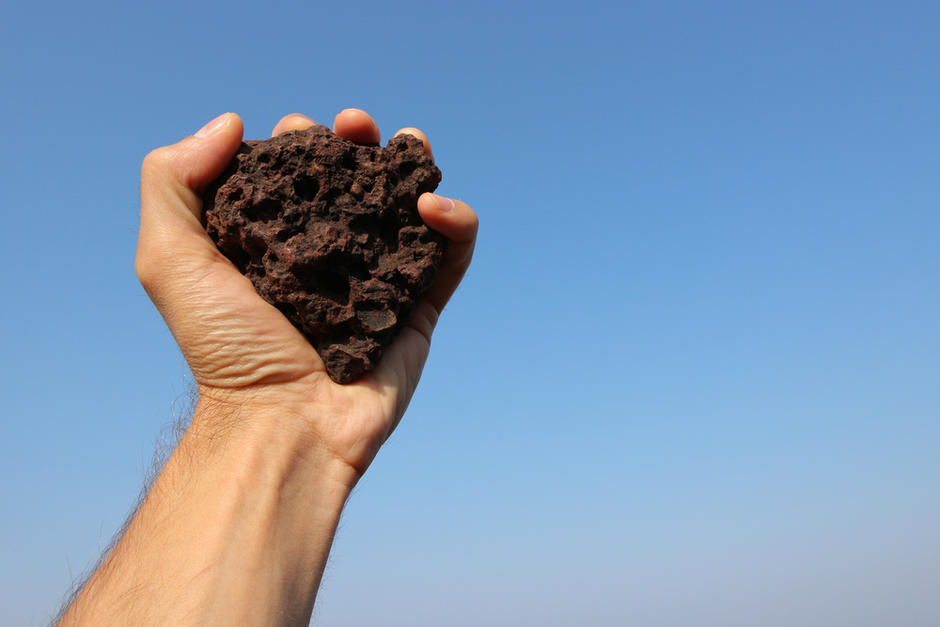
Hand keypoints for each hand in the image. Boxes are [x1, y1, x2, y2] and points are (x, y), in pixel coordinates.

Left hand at [136, 109, 477, 479]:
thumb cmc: (227, 349)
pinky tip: (432, 206)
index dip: (300, 142)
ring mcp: (378, 279)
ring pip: (408, 208)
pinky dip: (455, 222)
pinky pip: (450, 255)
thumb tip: (232, 122)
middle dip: (358, 142)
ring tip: (409, 143)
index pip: (295, 177)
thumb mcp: (171, 259)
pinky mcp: (420, 306)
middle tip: (354, 126)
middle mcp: (328, 256)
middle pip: (355, 183)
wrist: (285, 423)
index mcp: (275, 244)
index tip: (298, 132)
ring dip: (413, 165)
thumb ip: (172, 182)